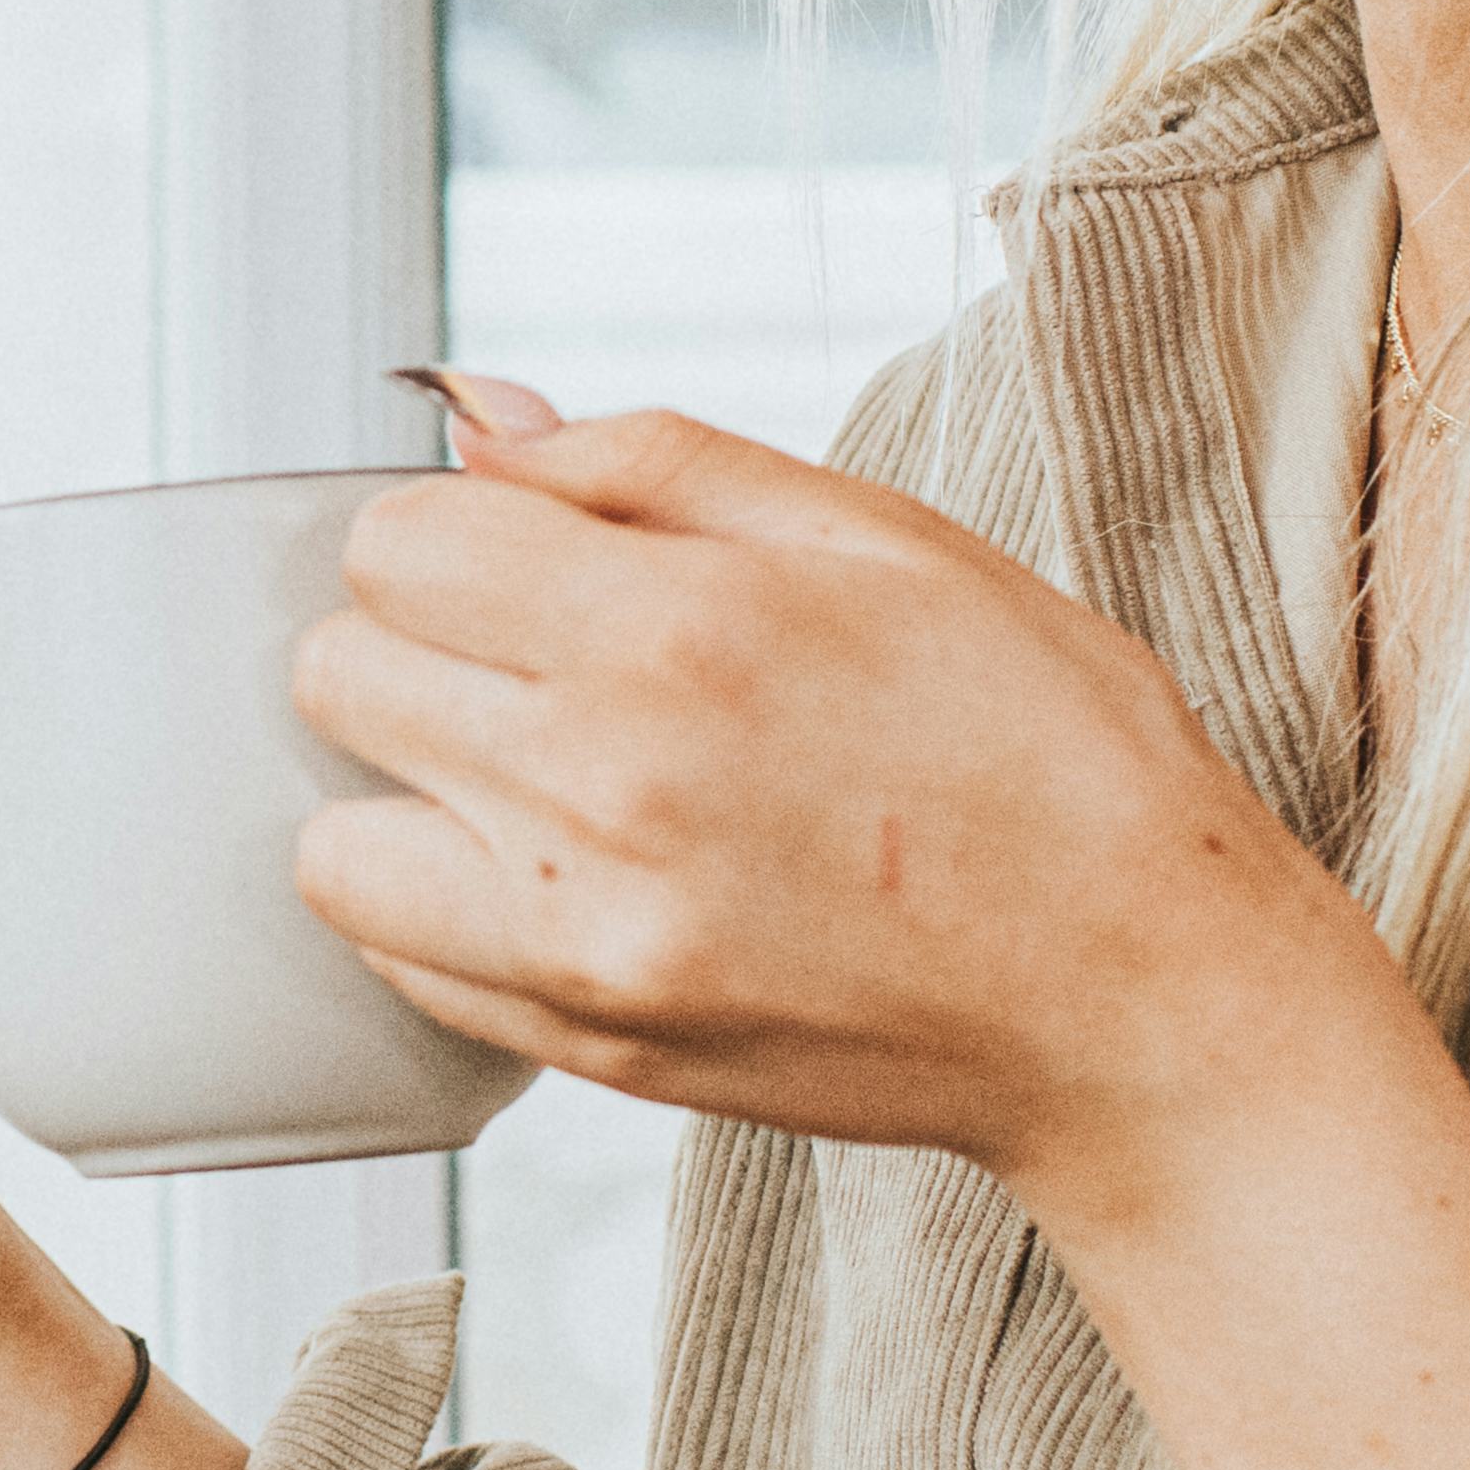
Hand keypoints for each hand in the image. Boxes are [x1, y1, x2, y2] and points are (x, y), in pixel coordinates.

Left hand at [292, 384, 1438, 1234]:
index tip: (533, 561)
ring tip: (541, 782)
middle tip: (546, 666)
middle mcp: (601, 792)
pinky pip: (404, 966)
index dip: (457, 535)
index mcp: (676, 633)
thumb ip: (654, 464)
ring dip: (408, 794)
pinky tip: (578, 879)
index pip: (392, 545)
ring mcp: (585, 942)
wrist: (1137, 996)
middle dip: (422, 646)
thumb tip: (477, 419)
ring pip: (332, 844)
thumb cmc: (1044, 751)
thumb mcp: (886, 541)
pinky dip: (450, 913)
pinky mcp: (589, 1049)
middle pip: (338, 677)